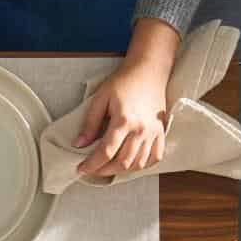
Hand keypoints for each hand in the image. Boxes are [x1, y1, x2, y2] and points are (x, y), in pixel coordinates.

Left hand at [76, 20, 177, 177]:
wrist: (149, 70)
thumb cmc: (123, 81)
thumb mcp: (100, 99)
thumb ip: (90, 123)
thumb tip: (79, 144)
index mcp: (124, 121)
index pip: (106, 152)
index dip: (91, 164)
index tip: (81, 169)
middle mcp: (141, 130)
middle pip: (122, 163)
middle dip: (103, 171)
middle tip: (92, 169)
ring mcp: (153, 132)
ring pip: (138, 163)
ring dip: (121, 170)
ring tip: (107, 167)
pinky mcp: (161, 131)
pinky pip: (155, 157)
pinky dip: (142, 164)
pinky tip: (130, 163)